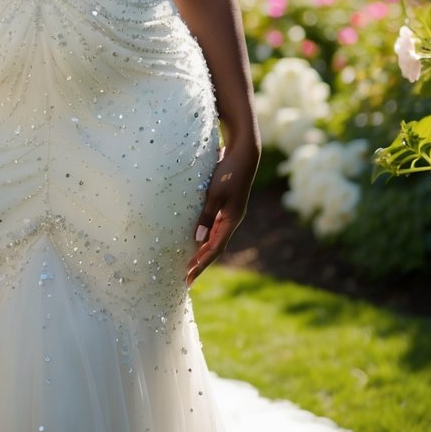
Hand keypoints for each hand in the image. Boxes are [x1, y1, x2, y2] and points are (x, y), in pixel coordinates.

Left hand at [186, 145, 257, 286]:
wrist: (244, 154)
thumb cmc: (229, 172)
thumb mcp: (216, 193)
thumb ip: (207, 216)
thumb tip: (198, 239)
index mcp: (232, 220)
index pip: (215, 249)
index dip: (202, 264)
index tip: (189, 277)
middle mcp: (232, 220)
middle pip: (215, 246)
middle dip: (201, 262)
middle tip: (186, 278)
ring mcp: (230, 212)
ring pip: (215, 237)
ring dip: (202, 250)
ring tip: (190, 263)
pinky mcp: (226, 204)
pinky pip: (214, 226)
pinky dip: (205, 235)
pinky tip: (197, 238)